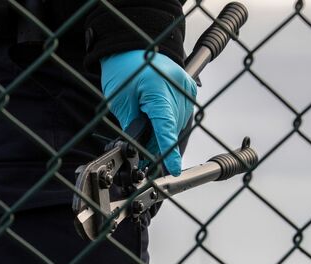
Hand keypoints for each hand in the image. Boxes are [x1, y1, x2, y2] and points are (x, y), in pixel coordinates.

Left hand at [100, 50, 196, 175]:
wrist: (131, 48)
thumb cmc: (123, 71)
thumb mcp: (121, 103)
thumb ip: (134, 127)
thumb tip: (140, 149)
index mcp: (159, 89)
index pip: (166, 127)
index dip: (169, 151)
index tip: (173, 168)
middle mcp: (178, 87)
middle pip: (174, 128)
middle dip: (160, 147)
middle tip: (146, 160)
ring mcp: (187, 87)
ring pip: (180, 124)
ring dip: (167, 137)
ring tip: (150, 146)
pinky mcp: (189, 87)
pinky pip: (183, 114)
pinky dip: (172, 125)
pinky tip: (160, 132)